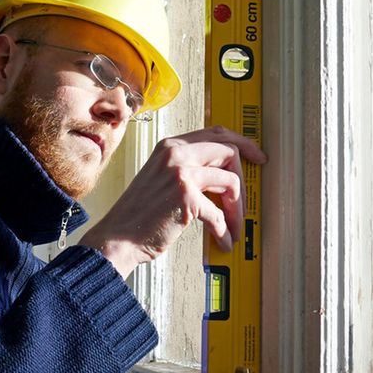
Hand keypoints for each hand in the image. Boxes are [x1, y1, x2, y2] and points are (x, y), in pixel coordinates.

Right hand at [80, 127, 266, 276]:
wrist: (117, 237)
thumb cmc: (138, 213)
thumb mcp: (161, 177)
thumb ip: (186, 168)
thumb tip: (220, 173)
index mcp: (170, 146)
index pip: (215, 133)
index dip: (241, 143)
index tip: (254, 155)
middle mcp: (175, 153)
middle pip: (229, 151)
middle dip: (243, 178)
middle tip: (245, 198)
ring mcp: (181, 172)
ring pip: (230, 181)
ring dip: (236, 208)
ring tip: (232, 225)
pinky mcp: (186, 196)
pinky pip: (219, 213)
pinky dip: (224, 230)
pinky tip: (222, 239)